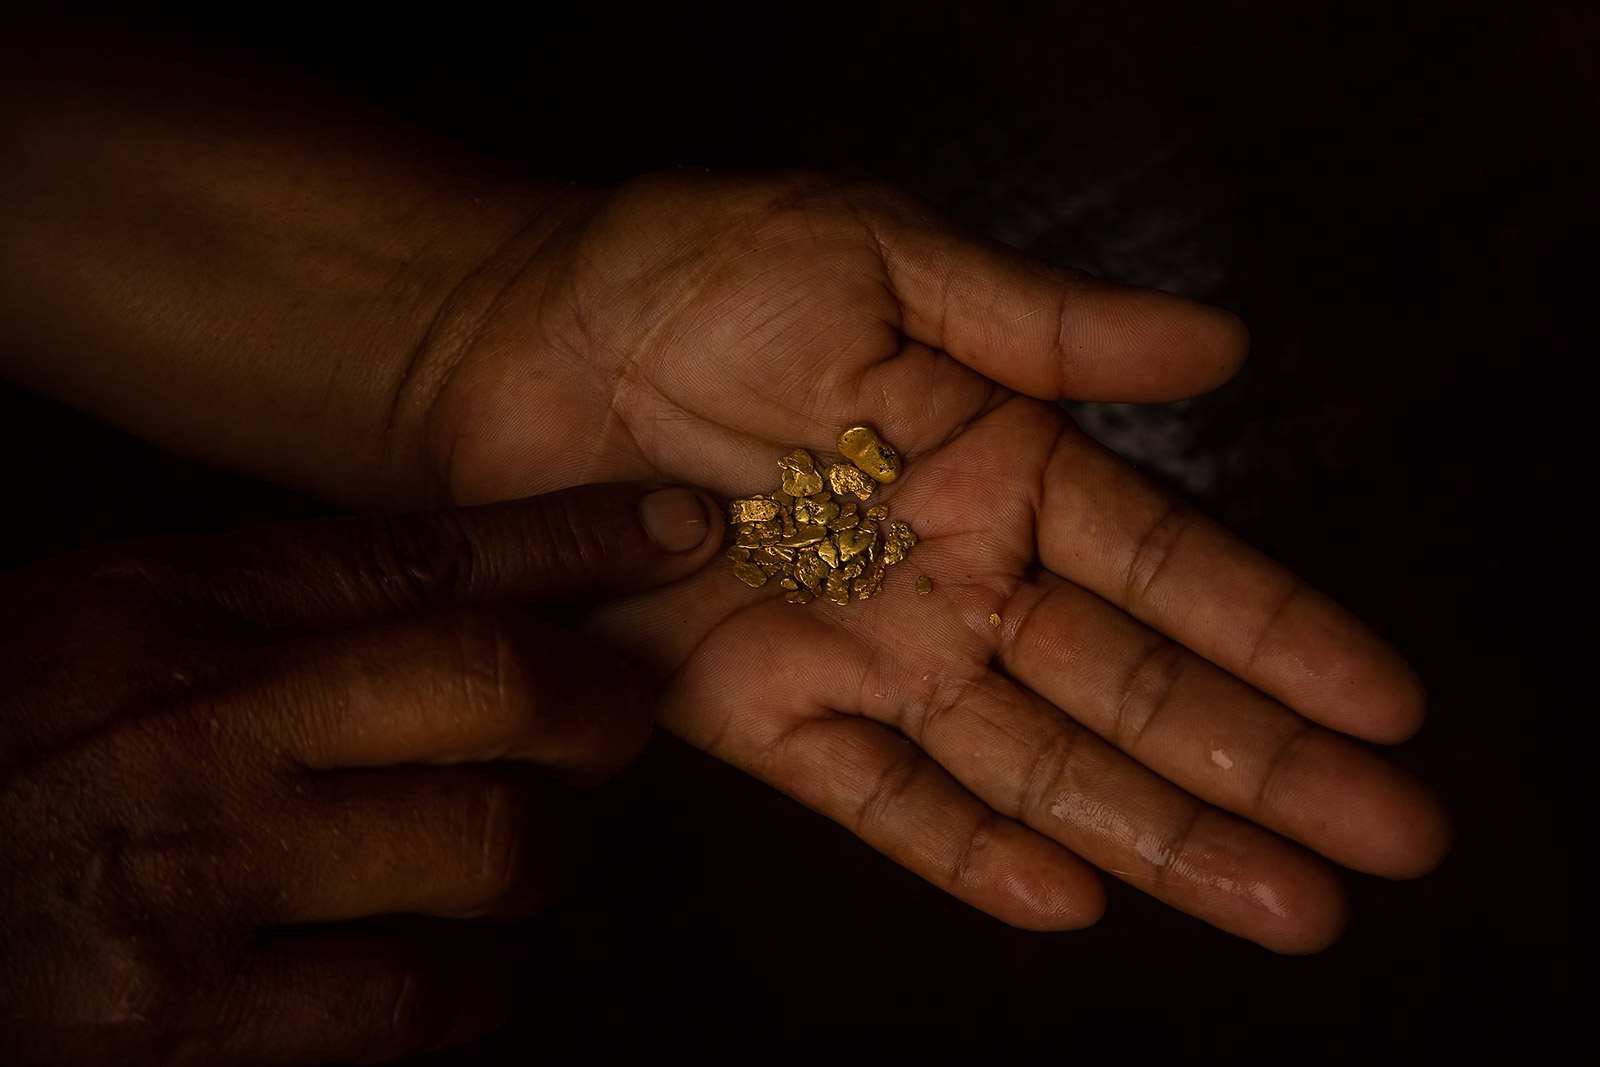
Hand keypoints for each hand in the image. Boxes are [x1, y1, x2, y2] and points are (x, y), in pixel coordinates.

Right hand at [0, 483, 721, 1063]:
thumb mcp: (89, 630)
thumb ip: (258, 615)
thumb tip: (441, 612)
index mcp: (164, 608)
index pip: (422, 552)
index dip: (578, 538)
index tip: (682, 530)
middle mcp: (195, 724)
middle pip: (491, 678)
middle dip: (595, 702)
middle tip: (610, 722)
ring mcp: (193, 878)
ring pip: (486, 842)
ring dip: (531, 853)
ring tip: (506, 853)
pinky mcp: (180, 1027)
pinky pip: (418, 996)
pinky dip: (474, 984)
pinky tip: (460, 972)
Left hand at [424, 170, 1451, 951]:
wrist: (516, 342)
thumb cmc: (695, 274)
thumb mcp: (883, 258)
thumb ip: (1043, 322)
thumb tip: (1219, 345)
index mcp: (1000, 463)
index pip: (1171, 564)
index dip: (1280, 633)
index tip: (1390, 703)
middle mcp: (953, 575)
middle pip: (1131, 689)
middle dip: (1266, 765)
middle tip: (1394, 842)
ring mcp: (863, 653)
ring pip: (1033, 763)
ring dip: (1159, 834)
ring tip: (1286, 905)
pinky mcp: (758, 710)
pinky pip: (875, 798)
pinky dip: (962, 854)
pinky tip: (1066, 901)